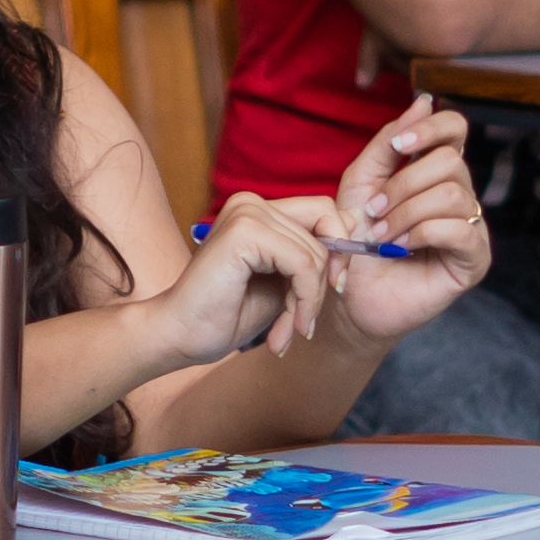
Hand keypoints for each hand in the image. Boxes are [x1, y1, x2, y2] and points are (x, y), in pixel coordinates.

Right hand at [163, 192, 352, 368]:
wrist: (180, 337)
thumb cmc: (226, 314)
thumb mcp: (284, 283)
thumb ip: (313, 257)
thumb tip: (358, 227)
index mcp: (259, 209)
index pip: (326, 212)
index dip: (340, 250)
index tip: (332, 292)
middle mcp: (252, 202)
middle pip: (328, 229)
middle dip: (325, 284)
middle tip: (305, 324)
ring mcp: (247, 212)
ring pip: (318, 252)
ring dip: (310, 301)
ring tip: (290, 331)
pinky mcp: (245, 232)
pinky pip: (303, 263)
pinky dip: (303, 300)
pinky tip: (287, 328)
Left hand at [314, 98, 488, 345]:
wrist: (350, 293)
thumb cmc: (355, 237)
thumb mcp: (362, 181)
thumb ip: (390, 141)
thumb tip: (423, 100)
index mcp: (433, 169)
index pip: (455, 128)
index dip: (432, 128)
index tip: (400, 144)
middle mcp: (459, 193)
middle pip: (450, 161)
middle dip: (403, 184)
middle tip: (374, 210)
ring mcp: (471, 225)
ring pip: (452, 194)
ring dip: (406, 212)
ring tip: (382, 234)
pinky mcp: (474, 259)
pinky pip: (461, 228)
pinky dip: (423, 233)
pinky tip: (401, 248)